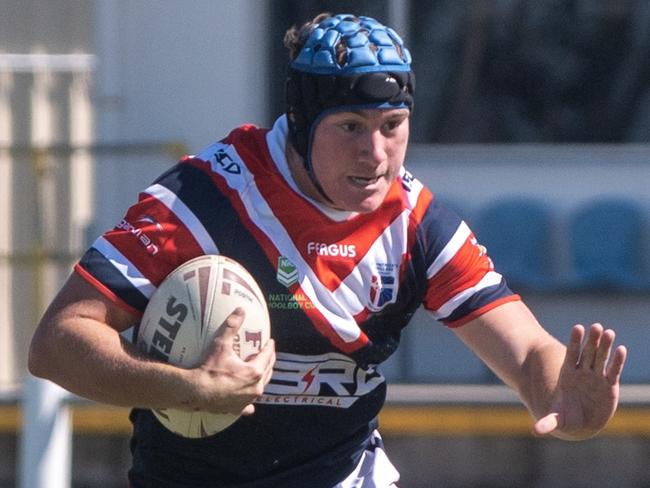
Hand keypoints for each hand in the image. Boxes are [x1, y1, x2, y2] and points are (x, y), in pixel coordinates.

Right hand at [186, 308, 274, 415]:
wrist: (196, 392)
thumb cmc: (209, 368)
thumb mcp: (221, 344)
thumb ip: (231, 325)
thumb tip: (240, 309)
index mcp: (254, 371)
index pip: (267, 356)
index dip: (270, 347)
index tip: (270, 341)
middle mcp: (255, 387)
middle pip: (267, 371)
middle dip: (269, 361)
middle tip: (268, 353)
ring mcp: (247, 400)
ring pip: (261, 387)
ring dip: (262, 378)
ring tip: (260, 372)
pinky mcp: (238, 409)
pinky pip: (248, 406)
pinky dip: (249, 403)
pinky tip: (250, 404)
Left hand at [533, 323, 626, 439]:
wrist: (580, 423)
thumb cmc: (566, 418)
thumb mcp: (557, 420)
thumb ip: (548, 423)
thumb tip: (535, 432)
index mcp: (568, 375)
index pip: (572, 354)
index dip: (575, 341)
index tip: (578, 327)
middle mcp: (582, 373)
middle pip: (587, 353)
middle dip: (591, 340)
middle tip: (595, 326)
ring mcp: (596, 377)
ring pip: (601, 358)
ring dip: (605, 346)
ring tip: (609, 332)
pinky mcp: (609, 385)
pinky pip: (613, 370)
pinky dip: (617, 361)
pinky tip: (622, 349)